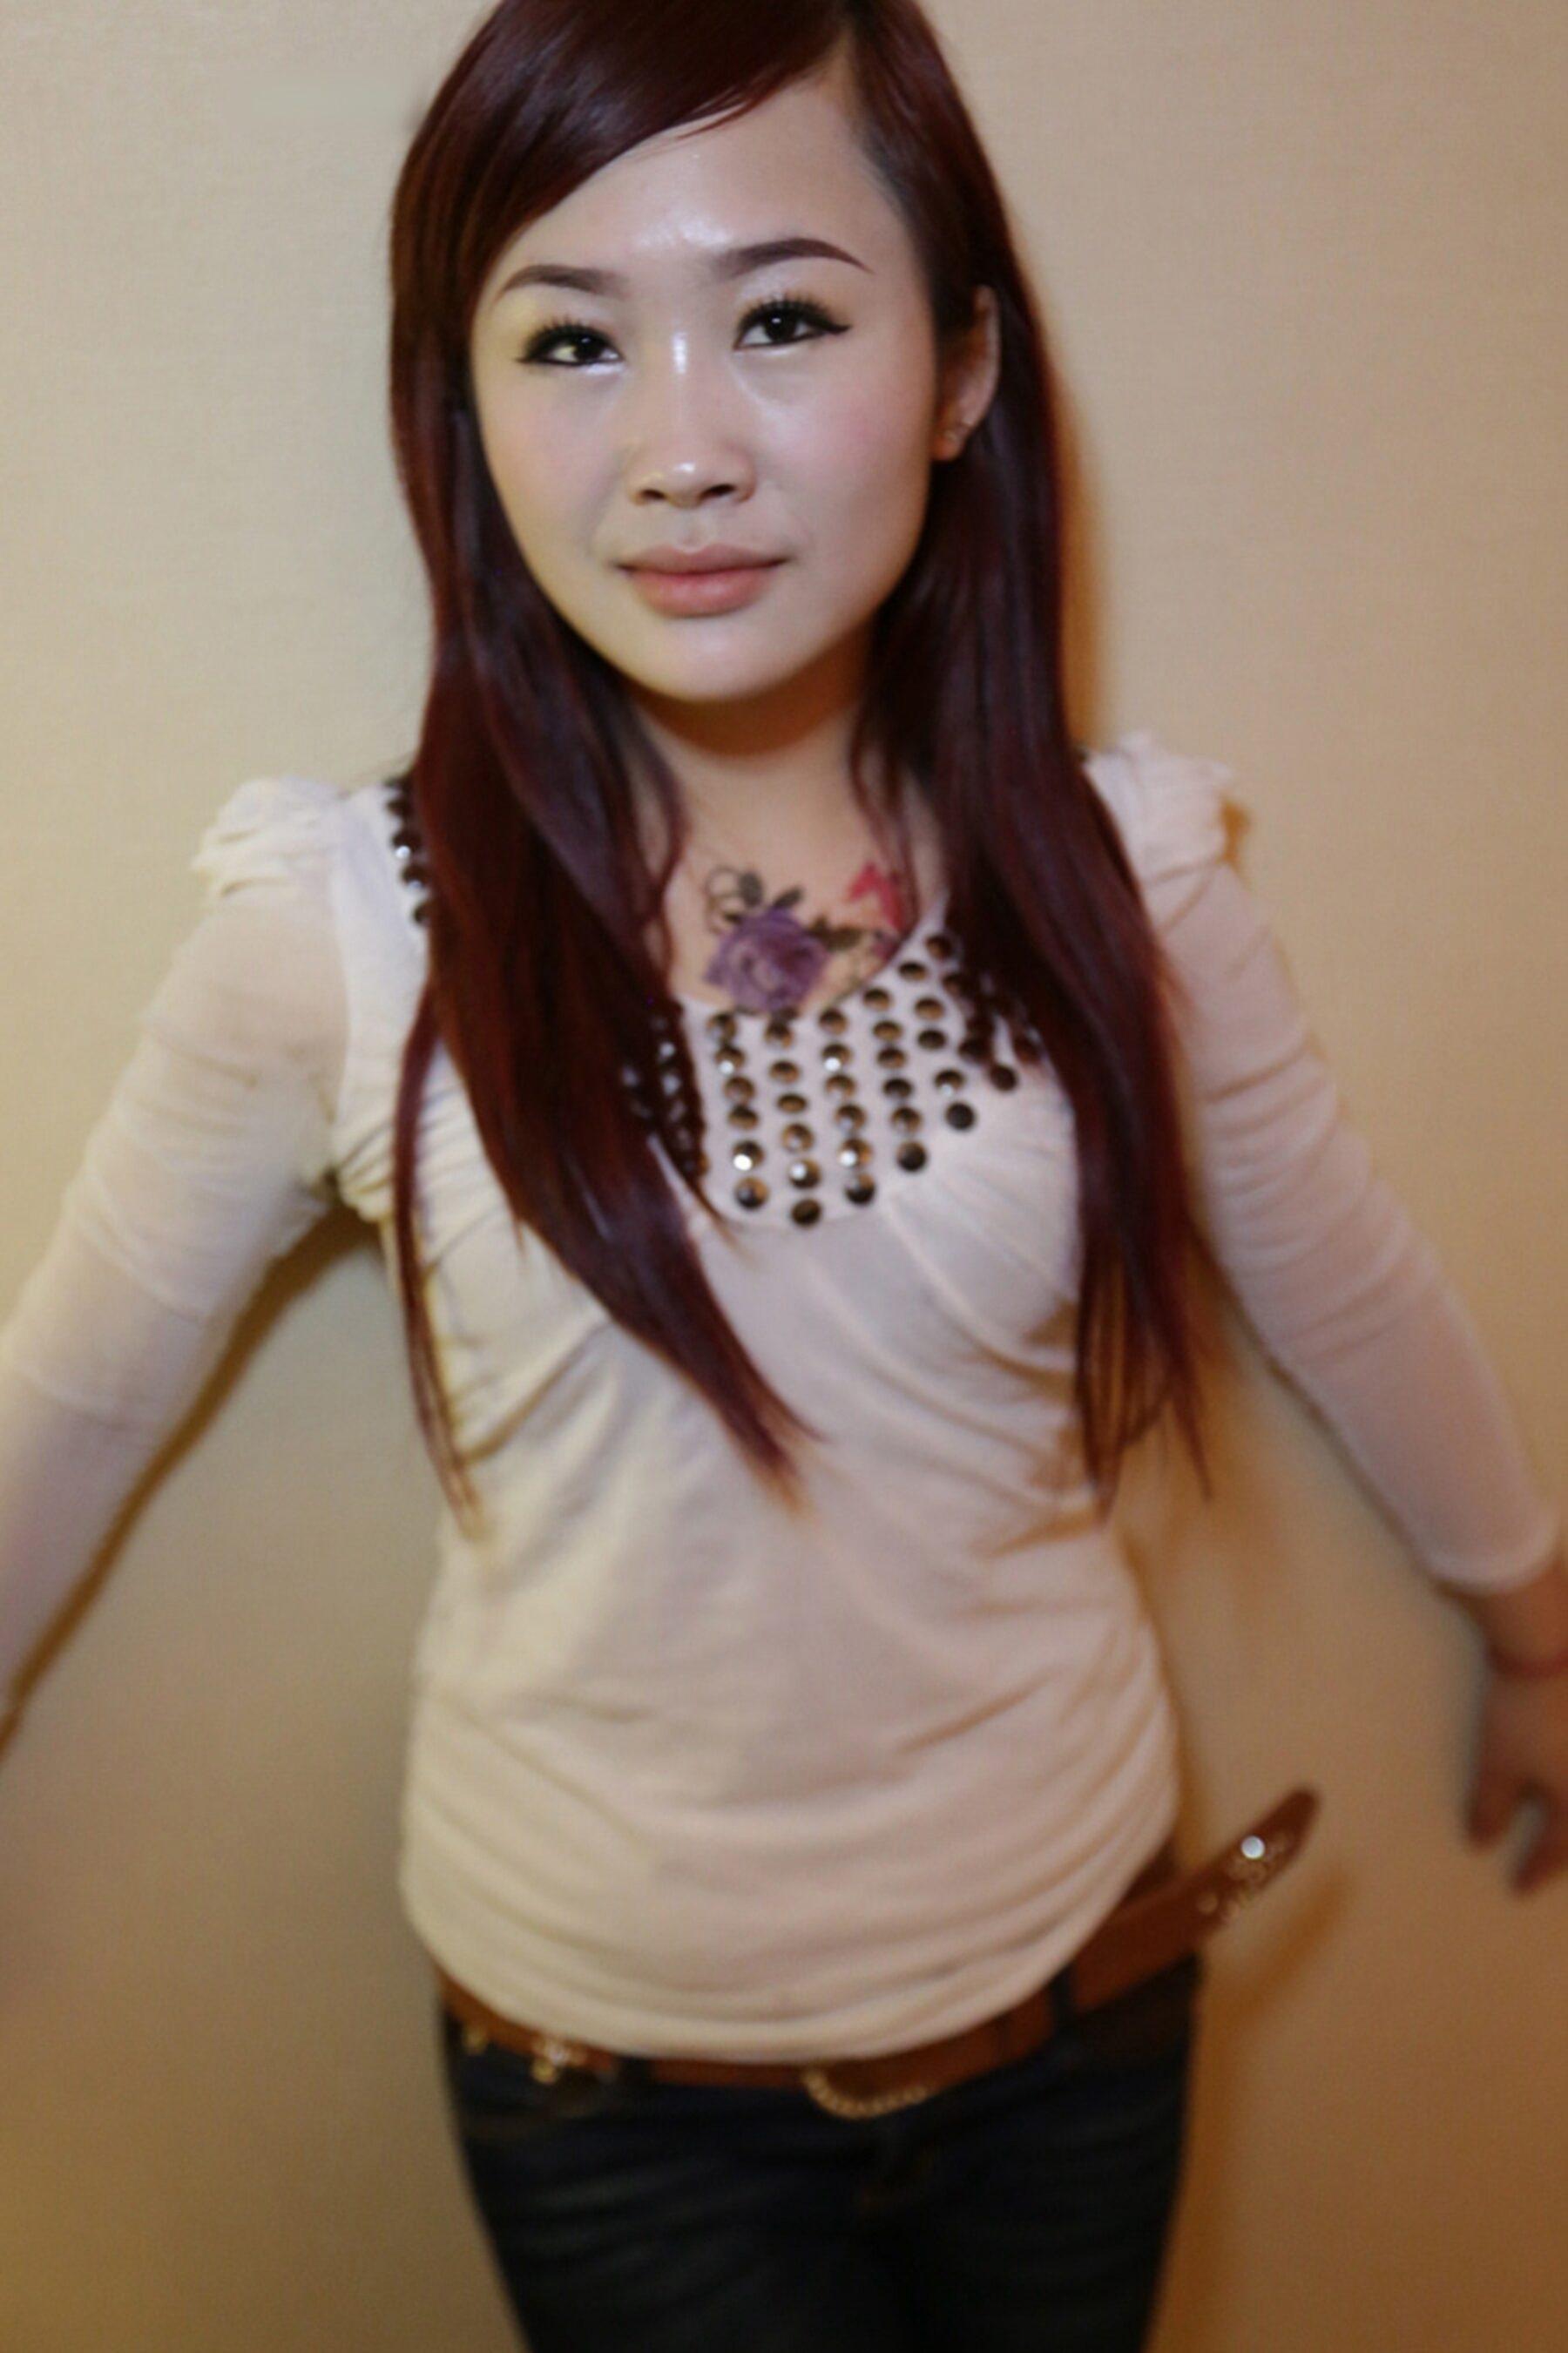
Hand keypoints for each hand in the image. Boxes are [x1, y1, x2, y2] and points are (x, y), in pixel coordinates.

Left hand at [1467, 1664, 1567, 1893]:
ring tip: (1561, 1821)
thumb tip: (1481, 1841)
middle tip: (1556, 1863)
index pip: (1559, 1846)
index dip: (1537, 1868)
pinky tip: (1560, 1775)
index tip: (1520, 1888)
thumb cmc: (1526, 1711)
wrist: (1552, 1645)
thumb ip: (1492, 1805)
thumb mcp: (1501, 1761)